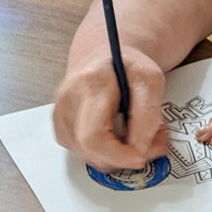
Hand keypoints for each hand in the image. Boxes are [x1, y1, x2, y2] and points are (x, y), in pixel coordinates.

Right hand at [53, 46, 170, 169]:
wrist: (104, 54)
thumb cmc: (127, 65)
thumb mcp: (151, 80)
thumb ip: (149, 115)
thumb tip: (141, 149)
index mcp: (90, 83)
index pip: (93, 135)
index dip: (117, 155)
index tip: (141, 157)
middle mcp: (68, 99)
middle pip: (87, 148)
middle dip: (120, 157)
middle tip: (146, 148)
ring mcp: (60, 114)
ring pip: (86, 155)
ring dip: (114, 156)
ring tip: (135, 137)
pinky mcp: (60, 126)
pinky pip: (83, 153)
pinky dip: (104, 153)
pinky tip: (117, 137)